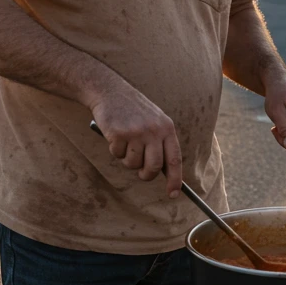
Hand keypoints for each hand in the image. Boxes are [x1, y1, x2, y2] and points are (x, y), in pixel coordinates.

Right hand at [90, 83, 182, 198]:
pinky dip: (114, 149)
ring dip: (127, 159)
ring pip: (133, 164)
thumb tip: (164, 171)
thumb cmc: (133, 109)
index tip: (173, 194)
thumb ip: (160, 142)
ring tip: (125, 142)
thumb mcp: (154, 121)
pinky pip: (117, 154)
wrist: (110, 91)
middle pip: (153, 167)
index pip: (175, 159)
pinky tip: (115, 134)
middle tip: (140, 173)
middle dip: (145, 175)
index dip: (175, 179)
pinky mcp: (119, 134)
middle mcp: (154, 130)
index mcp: (167, 128)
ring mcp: (136, 132)